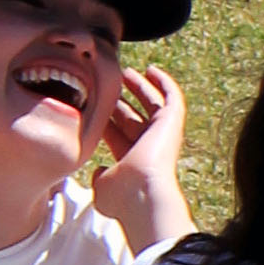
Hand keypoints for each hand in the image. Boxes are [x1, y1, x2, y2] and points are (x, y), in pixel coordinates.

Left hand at [91, 61, 187, 248]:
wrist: (142, 193)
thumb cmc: (121, 194)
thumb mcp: (101, 186)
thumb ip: (99, 176)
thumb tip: (98, 170)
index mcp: (130, 159)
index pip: (116, 133)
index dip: (105, 118)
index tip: (91, 102)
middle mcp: (147, 146)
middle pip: (132, 117)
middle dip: (121, 101)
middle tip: (109, 84)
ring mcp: (161, 134)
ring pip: (152, 104)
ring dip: (140, 87)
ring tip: (127, 72)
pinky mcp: (171, 122)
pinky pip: (172, 97)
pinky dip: (164, 82)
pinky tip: (151, 70)